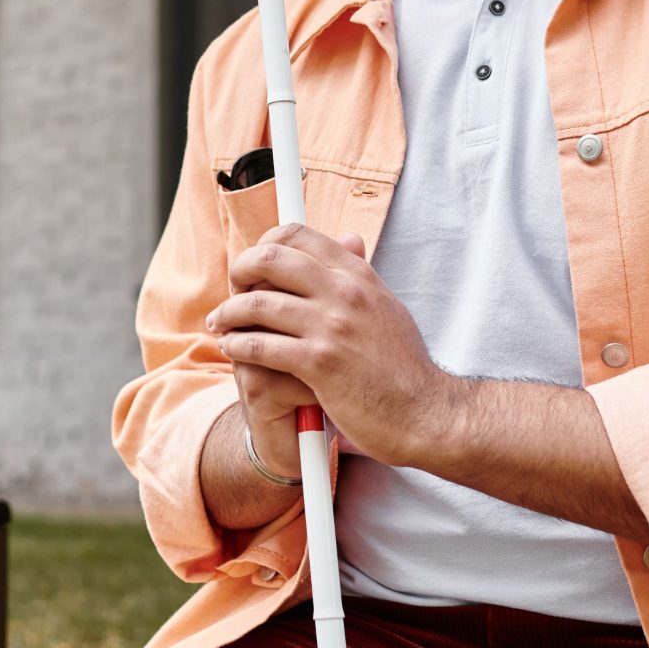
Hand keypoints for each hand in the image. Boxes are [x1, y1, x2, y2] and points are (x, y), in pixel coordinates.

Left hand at [210, 224, 452, 467]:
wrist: (426, 414)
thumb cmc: (403, 368)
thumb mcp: (386, 307)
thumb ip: (360, 275)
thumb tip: (349, 239)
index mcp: (358, 274)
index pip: (297, 233)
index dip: (265, 243)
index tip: (254, 265)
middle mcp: (345, 292)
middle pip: (270, 257)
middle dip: (240, 271)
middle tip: (233, 291)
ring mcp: (332, 326)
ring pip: (257, 303)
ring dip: (230, 314)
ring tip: (222, 325)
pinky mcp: (319, 363)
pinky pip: (260, 345)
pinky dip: (237, 346)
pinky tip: (233, 350)